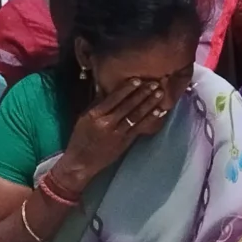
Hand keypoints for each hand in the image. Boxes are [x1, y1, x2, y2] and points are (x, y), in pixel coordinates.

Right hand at [56, 73, 174, 181]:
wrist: (81, 162)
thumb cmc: (81, 137)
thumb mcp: (84, 117)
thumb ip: (97, 103)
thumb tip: (108, 86)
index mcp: (95, 115)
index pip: (114, 98)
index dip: (127, 88)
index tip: (138, 79)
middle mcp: (107, 123)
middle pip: (128, 105)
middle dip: (143, 93)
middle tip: (155, 83)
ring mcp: (118, 133)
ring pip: (136, 115)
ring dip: (150, 103)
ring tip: (160, 93)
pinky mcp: (125, 142)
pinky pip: (140, 127)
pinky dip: (150, 119)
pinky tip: (159, 111)